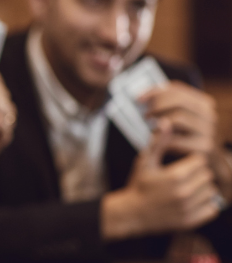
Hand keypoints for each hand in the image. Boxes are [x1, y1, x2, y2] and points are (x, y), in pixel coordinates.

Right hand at [101, 125, 220, 239]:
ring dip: (203, 189)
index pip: (200, 161)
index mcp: (175, 176)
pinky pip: (212, 209)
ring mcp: (188, 208)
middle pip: (207, 175)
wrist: (132, 213)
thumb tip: (165, 122)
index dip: (191, 161)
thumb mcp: (145, 162)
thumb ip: (159, 143)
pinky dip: (206, 205)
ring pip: (211, 191)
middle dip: (198, 174)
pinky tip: (192, 201)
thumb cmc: (138, 185)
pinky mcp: (190, 221)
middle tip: (184, 177)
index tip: (182, 165)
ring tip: (187, 189)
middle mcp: (184, 192)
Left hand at [139, 81, 216, 155]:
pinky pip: (176, 140)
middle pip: (178, 102)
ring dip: (159, 123)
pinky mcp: (204, 147)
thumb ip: (167, 105)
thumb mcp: (180, 118)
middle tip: (145, 115)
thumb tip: (142, 97)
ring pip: (177, 119)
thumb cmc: (186, 136)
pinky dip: (162, 139)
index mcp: (203, 103)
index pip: (176, 89)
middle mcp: (209, 115)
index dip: (154, 92)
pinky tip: (156, 141)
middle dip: (157, 106)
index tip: (138, 99)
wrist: (205, 160)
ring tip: (151, 129)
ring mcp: (209, 131)